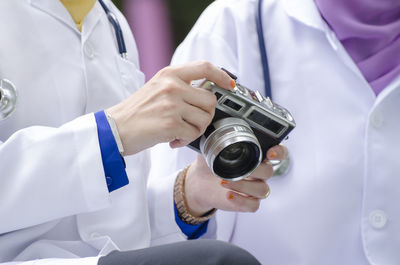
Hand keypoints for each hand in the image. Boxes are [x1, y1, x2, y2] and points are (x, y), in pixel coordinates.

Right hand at [106, 61, 234, 154]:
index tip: (229, 84)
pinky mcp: (170, 124)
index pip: (205, 67)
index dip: (221, 75)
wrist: (114, 128)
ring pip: (204, 119)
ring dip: (195, 130)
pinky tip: (172, 140)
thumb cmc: (136, 111)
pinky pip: (193, 134)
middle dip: (206, 115)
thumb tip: (206, 92)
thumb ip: (180, 85)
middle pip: (210, 100)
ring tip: (179, 131)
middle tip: (192, 122)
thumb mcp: (157, 87)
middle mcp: (172, 86)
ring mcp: (172, 104)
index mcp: (169, 74)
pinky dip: (185, 141)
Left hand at [183, 145, 288, 216]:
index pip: (278, 152)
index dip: (279, 152)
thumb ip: (214, 136)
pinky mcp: (246, 202)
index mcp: (256, 154)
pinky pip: (253, 205)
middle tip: (239, 169)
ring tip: (224, 181)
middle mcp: (259, 171)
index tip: (270, 152)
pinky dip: (241, 200)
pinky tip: (228, 195)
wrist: (199, 181)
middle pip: (270, 171)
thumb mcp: (211, 146)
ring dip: (245, 186)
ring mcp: (254, 187)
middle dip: (255, 170)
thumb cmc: (210, 161)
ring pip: (262, 190)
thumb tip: (209, 125)